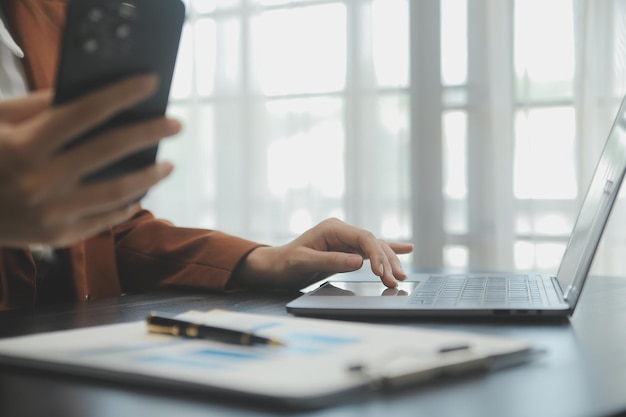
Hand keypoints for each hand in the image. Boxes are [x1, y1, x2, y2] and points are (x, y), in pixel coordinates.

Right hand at [0, 74, 180, 247]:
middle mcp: (41, 181)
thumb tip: (85, 92)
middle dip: (149, 133)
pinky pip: (104, 219)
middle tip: (176, 124)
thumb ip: (37, 106)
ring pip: (117, 192)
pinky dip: (127, 205)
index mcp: (24, 146)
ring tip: (167, 164)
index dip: (121, 95)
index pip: (84, 112)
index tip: (151, 82)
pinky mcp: (58, 236)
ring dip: (149, 176)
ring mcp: (52, 213)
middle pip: (110, 151)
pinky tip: (141, 192)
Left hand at [232, 218, 413, 289]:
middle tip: (396, 280)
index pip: (363, 237)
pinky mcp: (347, 250)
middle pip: (372, 243)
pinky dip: (386, 253)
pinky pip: (371, 251)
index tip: (382, 271)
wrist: (277, 267)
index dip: (376, 253)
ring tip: (400, 277)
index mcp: (332, 228)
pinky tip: (405, 249)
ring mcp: (346, 240)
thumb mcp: (305, 262)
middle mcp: (342, 231)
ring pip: (375, 248)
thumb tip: (359, 262)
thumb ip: (332, 261)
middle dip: (387, 261)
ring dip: (388, 262)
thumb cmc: (287, 263)